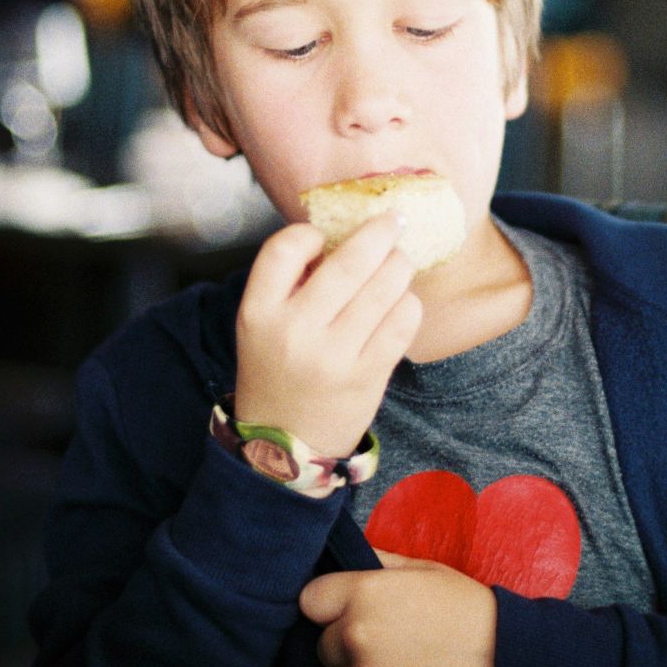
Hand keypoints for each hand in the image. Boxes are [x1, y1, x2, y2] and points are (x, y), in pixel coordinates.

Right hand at [233, 214, 420, 456]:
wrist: (284, 445)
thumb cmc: (277, 371)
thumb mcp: (260, 326)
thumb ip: (290, 284)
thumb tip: (345, 236)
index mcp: (258, 313)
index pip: (282, 249)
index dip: (308, 233)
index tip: (323, 237)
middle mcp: (294, 331)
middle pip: (347, 263)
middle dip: (379, 233)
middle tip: (394, 221)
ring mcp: (333, 355)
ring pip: (383, 288)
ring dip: (400, 265)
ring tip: (400, 261)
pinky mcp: (367, 375)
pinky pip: (402, 322)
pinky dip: (408, 303)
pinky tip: (402, 301)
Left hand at [300, 550, 495, 666]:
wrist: (505, 662)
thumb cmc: (469, 612)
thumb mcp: (427, 571)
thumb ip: (382, 562)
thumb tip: (354, 556)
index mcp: (363, 593)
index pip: (310, 600)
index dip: (328, 605)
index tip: (346, 610)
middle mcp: (355, 636)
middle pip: (324, 645)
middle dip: (347, 644)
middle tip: (388, 642)